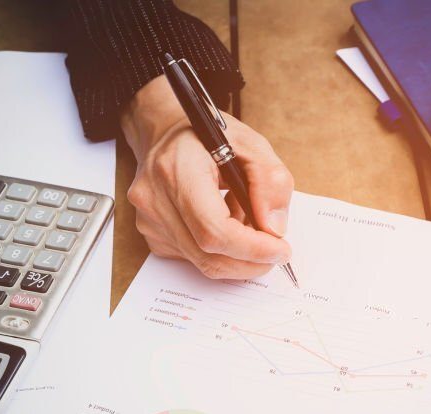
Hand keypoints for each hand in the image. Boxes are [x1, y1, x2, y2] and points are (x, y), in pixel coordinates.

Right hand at [120, 76, 292, 278]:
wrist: (165, 134)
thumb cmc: (208, 138)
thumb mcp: (252, 144)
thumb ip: (271, 182)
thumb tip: (275, 229)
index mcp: (177, 170)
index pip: (213, 229)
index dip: (252, 248)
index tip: (281, 250)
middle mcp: (154, 200)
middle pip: (208, 255)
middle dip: (251, 261)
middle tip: (277, 251)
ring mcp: (149, 221)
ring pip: (204, 262)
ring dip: (237, 255)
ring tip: (249, 223)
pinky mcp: (153, 236)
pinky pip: (195, 258)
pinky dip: (221, 251)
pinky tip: (227, 223)